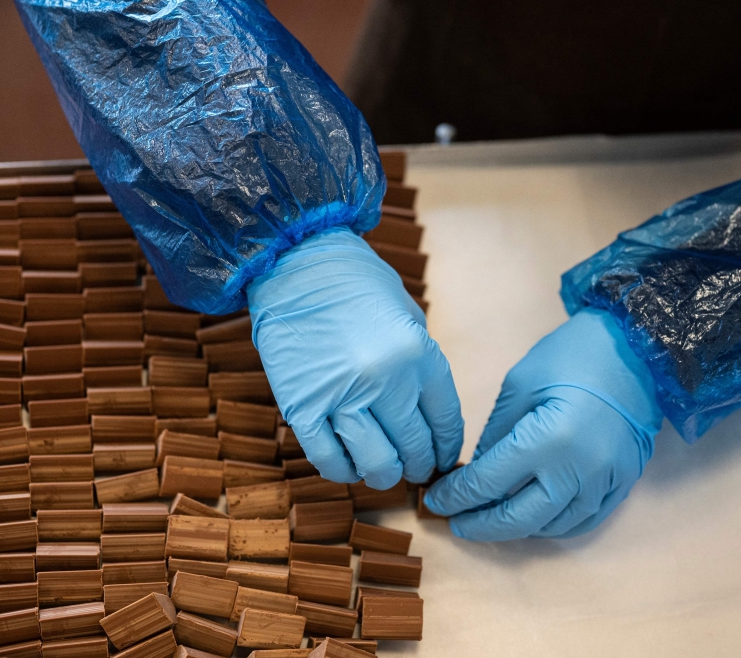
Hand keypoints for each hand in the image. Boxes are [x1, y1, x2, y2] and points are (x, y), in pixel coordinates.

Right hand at [247, 227, 463, 488]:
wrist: (295, 265)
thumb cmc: (354, 285)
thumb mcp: (408, 317)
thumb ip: (421, 366)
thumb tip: (428, 418)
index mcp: (418, 355)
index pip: (444, 422)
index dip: (445, 448)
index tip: (441, 458)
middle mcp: (385, 380)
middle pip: (414, 448)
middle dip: (418, 466)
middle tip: (414, 470)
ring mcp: (342, 396)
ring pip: (376, 464)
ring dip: (383, 475)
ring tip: (382, 471)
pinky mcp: (302, 407)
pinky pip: (329, 459)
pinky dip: (343, 471)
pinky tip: (348, 466)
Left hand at [423, 308, 661, 539]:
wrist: (637, 346)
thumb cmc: (571, 355)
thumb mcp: (519, 386)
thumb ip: (495, 435)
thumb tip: (475, 473)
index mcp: (548, 439)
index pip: (489, 483)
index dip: (457, 496)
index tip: (436, 501)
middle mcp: (579, 470)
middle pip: (519, 519)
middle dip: (480, 525)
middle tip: (455, 522)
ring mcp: (606, 481)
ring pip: (552, 526)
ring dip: (516, 529)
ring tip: (489, 519)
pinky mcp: (624, 482)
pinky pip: (584, 520)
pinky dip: (553, 525)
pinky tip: (532, 518)